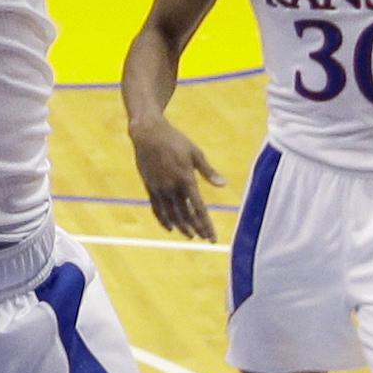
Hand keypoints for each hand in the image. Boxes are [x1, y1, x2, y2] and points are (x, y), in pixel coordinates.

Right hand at [129, 116, 223, 240]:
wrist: (148, 133)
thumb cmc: (175, 140)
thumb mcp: (195, 153)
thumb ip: (208, 172)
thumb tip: (223, 185)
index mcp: (186, 179)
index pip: (198, 209)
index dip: (206, 225)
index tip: (212, 237)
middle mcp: (172, 188)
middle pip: (186, 216)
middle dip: (196, 229)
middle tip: (204, 238)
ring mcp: (160, 189)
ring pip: (171, 215)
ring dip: (181, 227)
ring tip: (190, 236)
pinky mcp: (150, 187)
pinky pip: (157, 209)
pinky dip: (164, 220)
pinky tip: (170, 227)